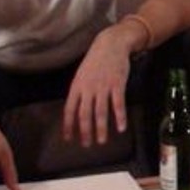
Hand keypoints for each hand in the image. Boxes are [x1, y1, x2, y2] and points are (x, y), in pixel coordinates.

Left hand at [62, 29, 132, 145]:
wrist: (110, 44)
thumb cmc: (96, 60)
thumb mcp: (82, 74)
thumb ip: (80, 90)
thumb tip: (77, 108)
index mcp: (77, 86)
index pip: (69, 110)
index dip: (68, 125)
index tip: (69, 138)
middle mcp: (88, 88)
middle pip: (85, 114)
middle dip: (85, 132)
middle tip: (87, 144)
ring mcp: (103, 87)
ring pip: (101, 112)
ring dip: (101, 129)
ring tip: (102, 141)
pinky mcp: (117, 84)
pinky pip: (118, 104)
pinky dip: (120, 117)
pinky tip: (121, 128)